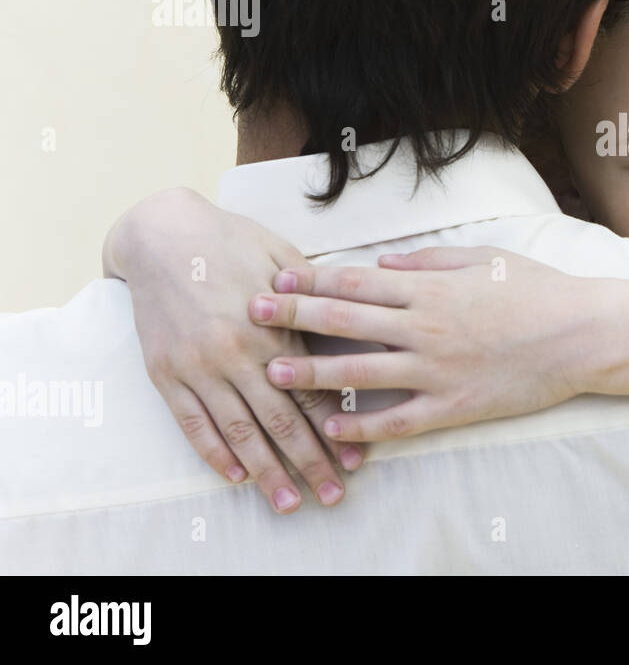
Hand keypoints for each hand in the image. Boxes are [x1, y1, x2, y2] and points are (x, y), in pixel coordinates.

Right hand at [104, 187, 365, 511]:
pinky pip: (192, 424)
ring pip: (238, 433)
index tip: (359, 459)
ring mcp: (198, 367)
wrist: (162, 235)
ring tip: (289, 502)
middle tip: (333, 495)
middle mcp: (236, 354)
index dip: (336, 430)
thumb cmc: (232, 241)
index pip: (312, 394)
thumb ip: (318, 296)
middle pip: (280, 423)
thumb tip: (359, 317)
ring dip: (266, 473)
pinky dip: (214, 454)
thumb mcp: (284, 259)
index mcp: (273, 328)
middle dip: (310, 464)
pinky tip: (236, 476)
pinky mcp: (166, 373)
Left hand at [249, 247, 593, 439]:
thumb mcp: (485, 259)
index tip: (276, 278)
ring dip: (312, 371)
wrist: (581, 334)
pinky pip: (399, 419)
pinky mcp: (454, 404)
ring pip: (361, 372)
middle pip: (345, 321)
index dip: (312, 281)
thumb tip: (387, 265)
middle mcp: (425, 327)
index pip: (357, 284)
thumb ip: (431, 261)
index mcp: (431, 288)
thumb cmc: (537, 289)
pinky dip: (363, 424)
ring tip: (273, 373)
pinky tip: (332, 426)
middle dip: (293, 316)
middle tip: (250, 314)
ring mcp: (438, 368)